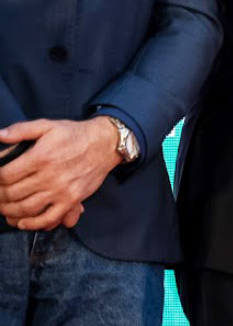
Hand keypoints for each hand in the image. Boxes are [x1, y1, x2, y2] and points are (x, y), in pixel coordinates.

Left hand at [0, 118, 119, 229]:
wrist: (105, 144)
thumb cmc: (74, 134)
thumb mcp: (47, 125)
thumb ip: (20, 130)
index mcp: (40, 157)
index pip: (5, 175)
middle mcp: (49, 176)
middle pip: (12, 194)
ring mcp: (61, 190)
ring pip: (26, 209)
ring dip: (9, 212)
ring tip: (4, 208)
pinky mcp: (72, 200)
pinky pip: (49, 219)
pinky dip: (32, 224)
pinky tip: (22, 222)